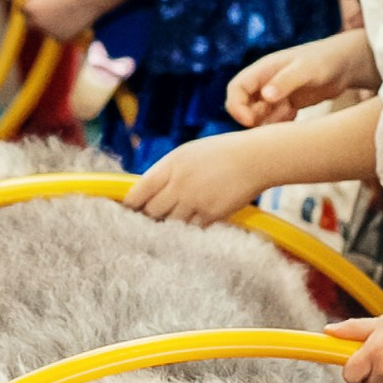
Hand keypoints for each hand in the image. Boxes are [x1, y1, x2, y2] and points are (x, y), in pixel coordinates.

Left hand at [17, 0, 92, 44]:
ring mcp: (49, 32)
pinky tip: (68, 21)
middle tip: (43, 11)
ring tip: (59, 14)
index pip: (22, 10)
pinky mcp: (61, 39)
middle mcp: (37, 23)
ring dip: (48, 25)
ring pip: (44, 30)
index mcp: (31, 8)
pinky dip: (60, 30)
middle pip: (30, 24)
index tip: (34, 2)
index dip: (28, 5)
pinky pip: (57, 35)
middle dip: (35, 18)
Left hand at [129, 132, 272, 225]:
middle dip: (148, 218)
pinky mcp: (211, 215)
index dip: (129, 206)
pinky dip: (189, 228)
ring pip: (170, 224)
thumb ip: (167, 172)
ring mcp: (195, 201)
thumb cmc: (220, 153)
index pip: (139, 192)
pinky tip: (192, 223)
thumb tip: (147, 192)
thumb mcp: (187, 153)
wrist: (254, 158)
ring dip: (168, 225)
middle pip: (151, 212)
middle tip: (149, 221)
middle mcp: (180, 184)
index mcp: (171, 165)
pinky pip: (191, 229)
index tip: (127, 212)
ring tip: (171, 223)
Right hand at [227, 34, 360, 127]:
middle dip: (253, 118)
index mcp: (263, 69)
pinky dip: (280, 125)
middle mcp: (265, 82)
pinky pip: (274, 120)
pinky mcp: (288, 104)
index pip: (236, 89)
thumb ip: (286, 81)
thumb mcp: (307, 69)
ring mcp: (276, 94)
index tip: (250, 122)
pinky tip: (295, 117)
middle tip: (276, 120)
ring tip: (290, 115)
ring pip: (258, 115)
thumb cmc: (326, 60)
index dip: (237, 107)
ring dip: (268, 123)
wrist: (347, 64)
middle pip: (244, 105)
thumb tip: (265, 96)